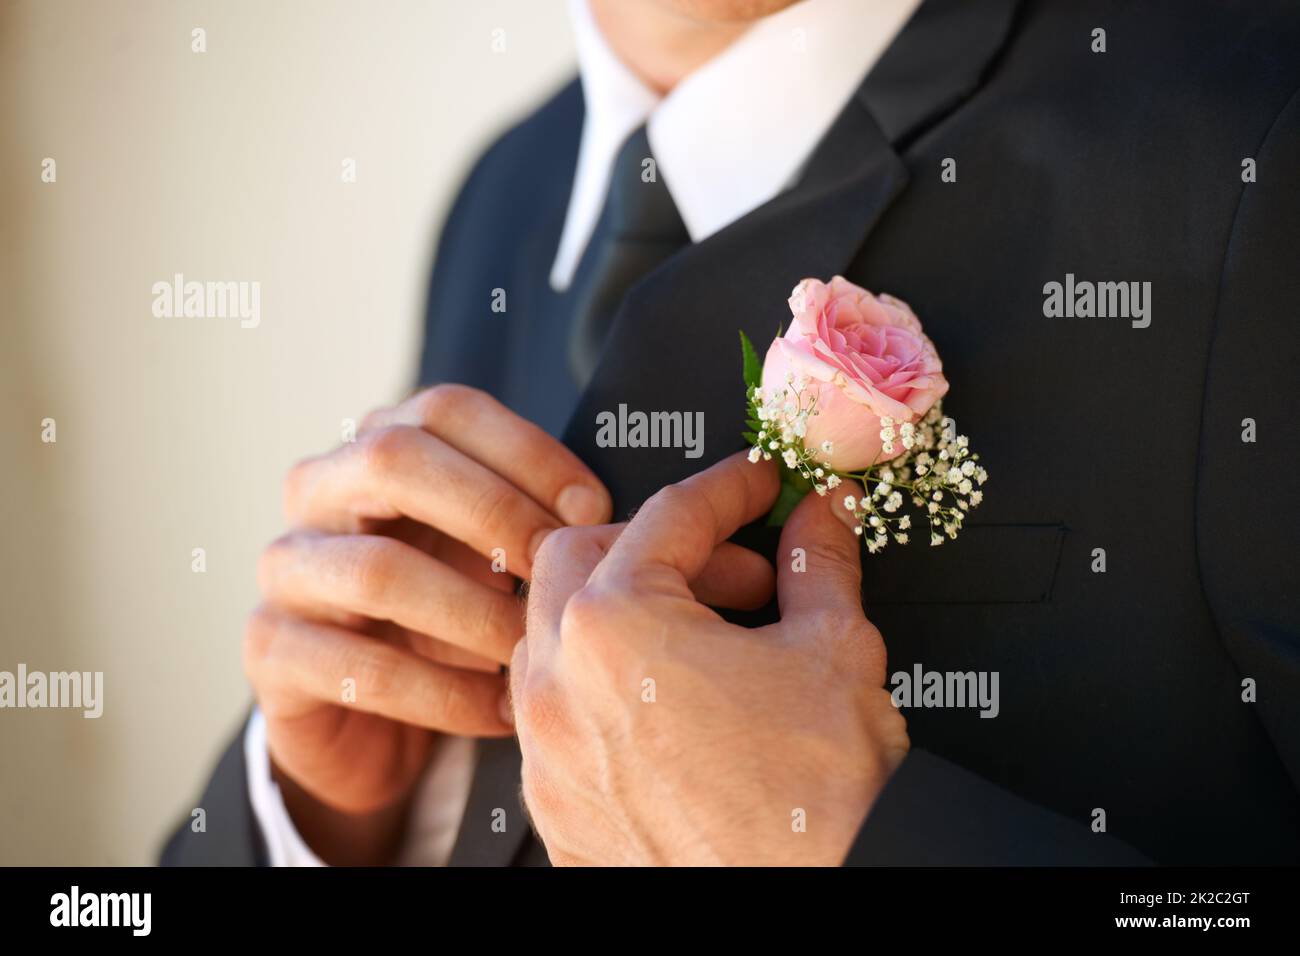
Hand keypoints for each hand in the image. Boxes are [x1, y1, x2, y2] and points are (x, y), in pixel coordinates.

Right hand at [243, 384, 612, 863]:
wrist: (369, 711)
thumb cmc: (464, 615)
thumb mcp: (527, 566)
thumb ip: (618, 552)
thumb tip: (757, 561)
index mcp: (385, 443)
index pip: (448, 408)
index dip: (526, 451)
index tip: (597, 508)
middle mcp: (323, 488)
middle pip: (393, 459)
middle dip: (492, 515)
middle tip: (558, 573)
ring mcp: (288, 567)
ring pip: (370, 567)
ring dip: (468, 611)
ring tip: (529, 651)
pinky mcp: (272, 650)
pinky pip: (352, 662)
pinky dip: (438, 691)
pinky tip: (499, 711)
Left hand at [510, 452, 908, 865]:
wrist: (815, 902)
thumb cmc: (818, 803)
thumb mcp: (834, 651)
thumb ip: (818, 563)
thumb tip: (822, 515)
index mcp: (617, 628)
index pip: (668, 515)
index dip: (727, 488)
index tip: (757, 484)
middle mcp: (560, 687)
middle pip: (579, 558)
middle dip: (658, 546)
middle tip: (734, 569)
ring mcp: (549, 755)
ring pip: (551, 638)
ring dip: (617, 615)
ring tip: (700, 636)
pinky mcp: (558, 808)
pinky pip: (555, 719)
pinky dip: (600, 689)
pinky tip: (668, 704)